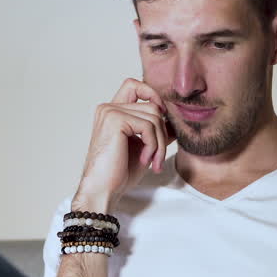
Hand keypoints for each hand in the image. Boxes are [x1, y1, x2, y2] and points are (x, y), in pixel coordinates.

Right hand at [74, 78, 171, 209]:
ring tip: (152, 161)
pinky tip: (144, 159)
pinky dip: (153, 145)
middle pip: (152, 106)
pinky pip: (149, 126)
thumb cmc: (119, 173)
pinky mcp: (115, 120)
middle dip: (161, 133)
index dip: (153, 96)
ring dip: (159, 142)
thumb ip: (155, 132)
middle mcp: (108, 108)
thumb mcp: (143, 148)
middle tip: (158, 158)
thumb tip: (173, 123)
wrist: (103, 190)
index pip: (135, 85)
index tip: (161, 122)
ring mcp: (110, 112)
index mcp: (112, 112)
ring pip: (154, 116)